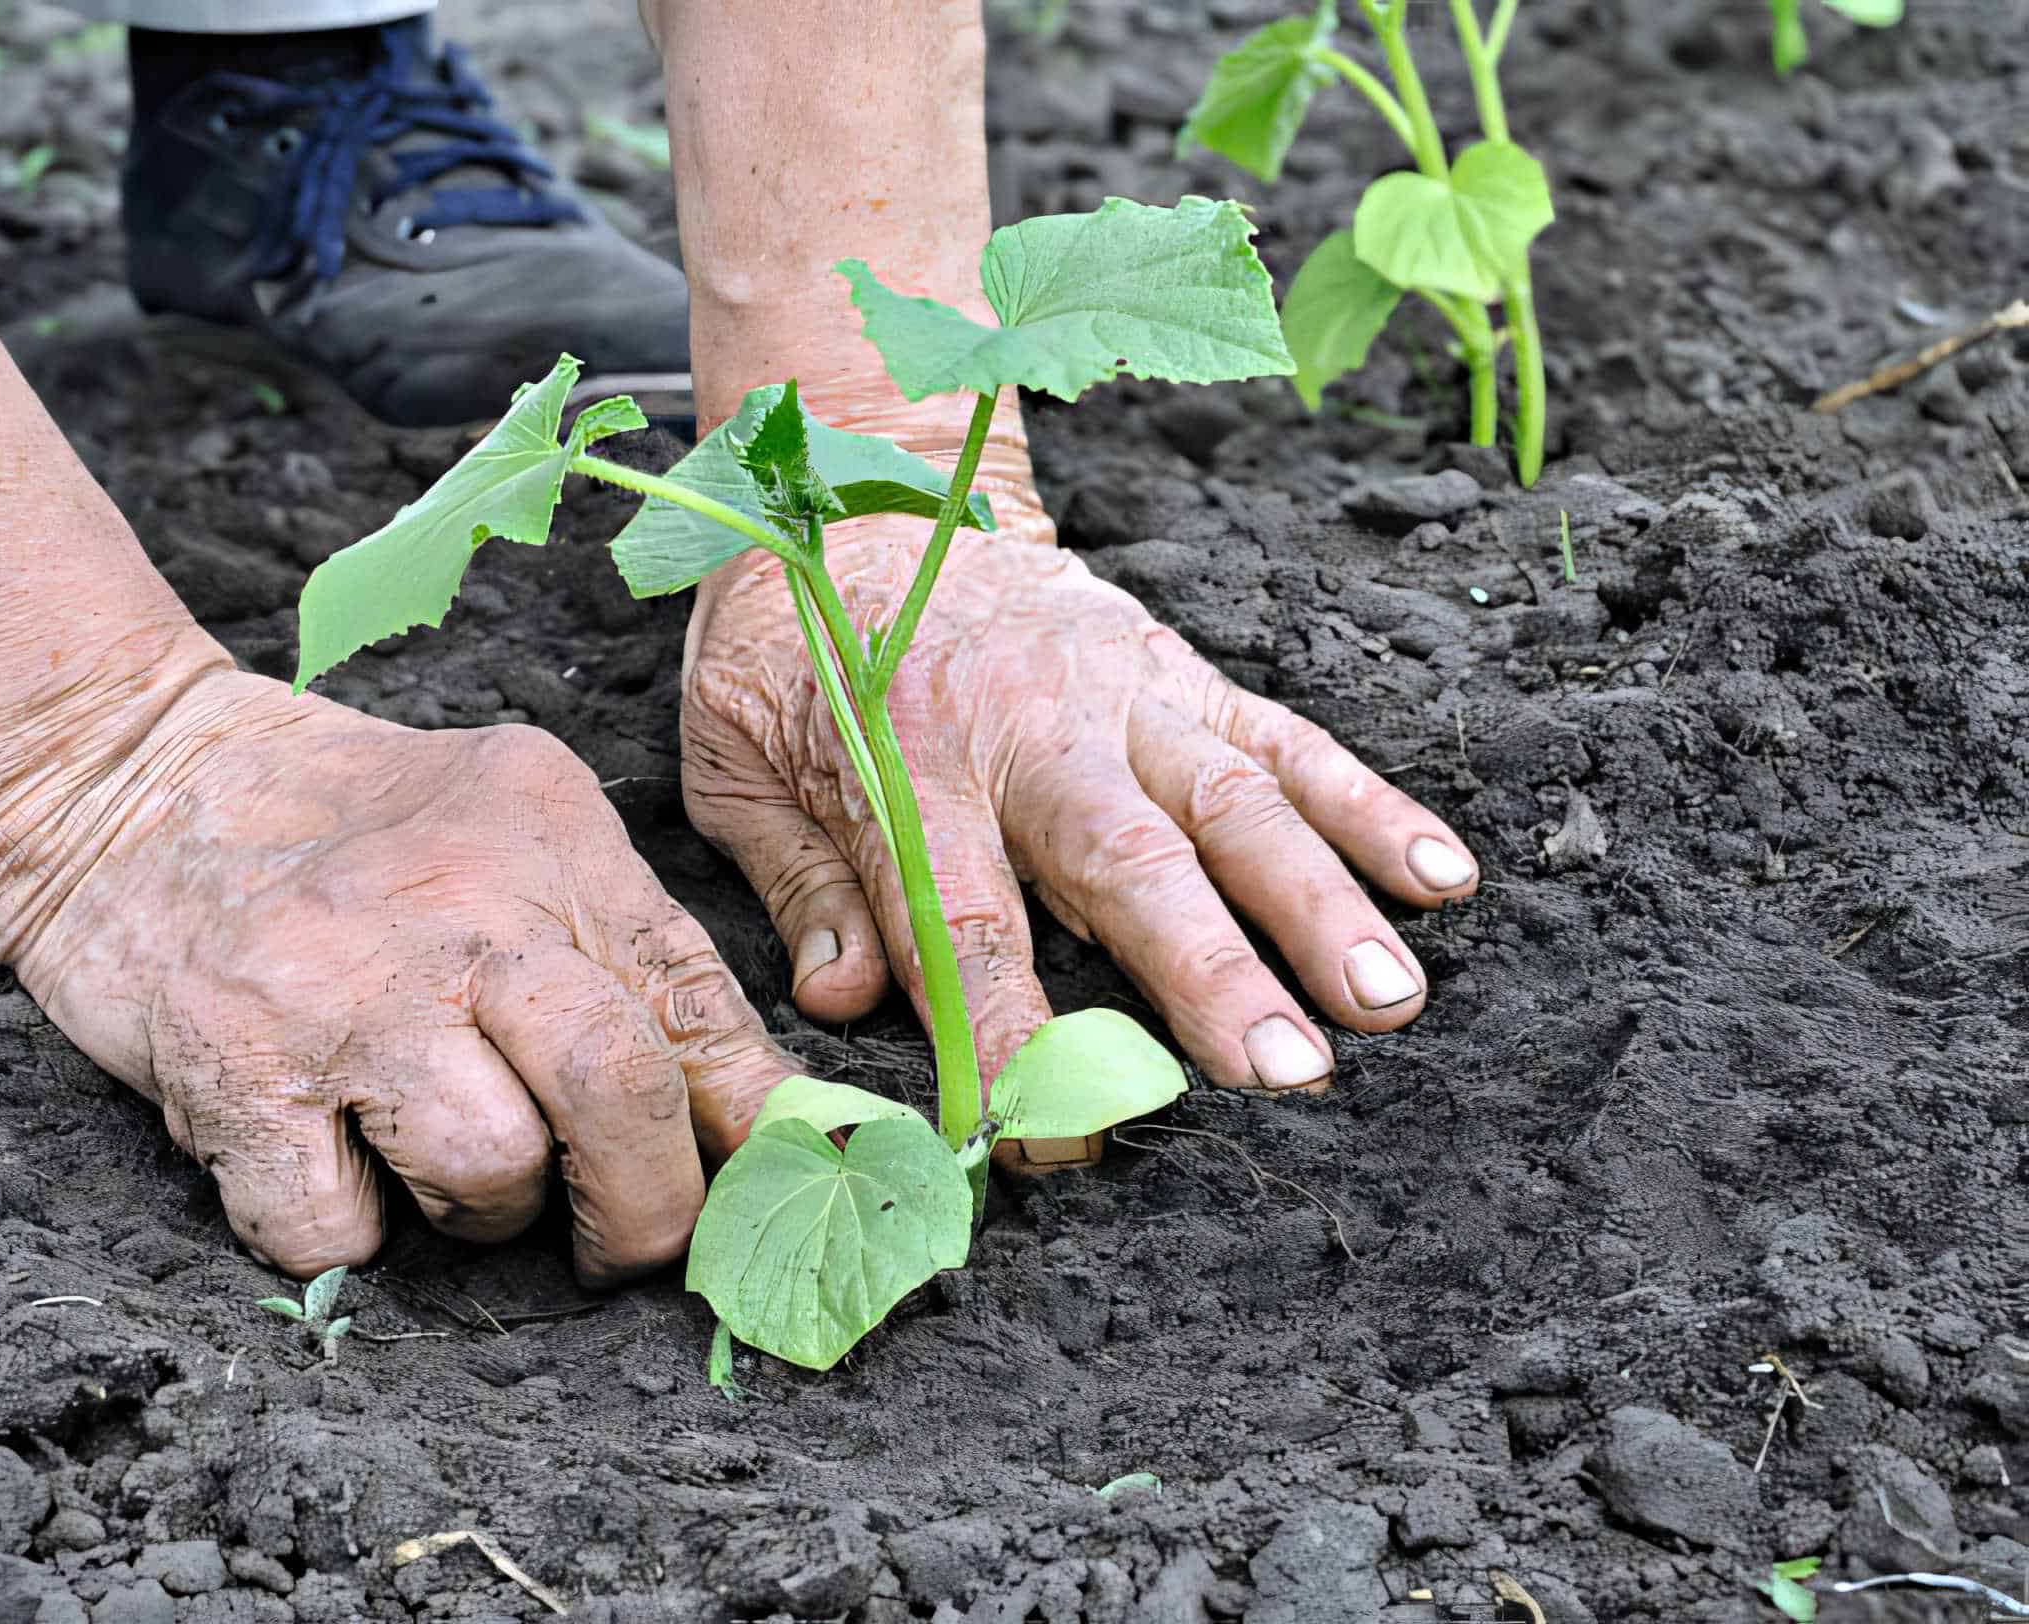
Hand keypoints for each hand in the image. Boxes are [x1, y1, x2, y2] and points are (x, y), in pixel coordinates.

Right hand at [0, 672, 793, 1283]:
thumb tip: (761, 1113)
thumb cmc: (347, 833)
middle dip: (647, 1207)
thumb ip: (630, 952)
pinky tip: (330, 1166)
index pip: (696, 1002)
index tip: (761, 1186)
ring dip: (483, 1213)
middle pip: (617, 1090)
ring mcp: (342, 993)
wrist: (125, 781)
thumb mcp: (514, 832)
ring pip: (489, 1170)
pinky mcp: (233, 1072)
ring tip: (439, 1163)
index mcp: (548, 840)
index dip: (752, 1123)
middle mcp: (458, 910)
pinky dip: (346, 1235)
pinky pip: (335, 1233)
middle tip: (625, 1239)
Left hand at [681, 472, 1477, 1095]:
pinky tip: (1442, 878)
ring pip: (1236, 802)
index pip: (964, 923)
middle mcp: (1031, 727)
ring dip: (1319, 903)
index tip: (1049, 1137)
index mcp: (906, 762)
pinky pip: (1288, 739)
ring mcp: (1122, 693)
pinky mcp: (1181, 669)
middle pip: (1130, 864)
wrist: (858, 491)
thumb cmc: (790, 649)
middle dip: (1214, 974)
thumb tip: (843, 1002)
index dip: (1008, 1037)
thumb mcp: (735, 762)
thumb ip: (798, 884)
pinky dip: (1369, 805)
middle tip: (1288, 1075)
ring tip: (1389, 1000)